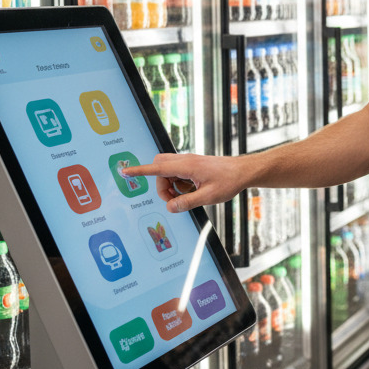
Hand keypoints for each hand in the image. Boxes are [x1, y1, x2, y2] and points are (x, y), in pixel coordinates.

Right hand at [121, 153, 247, 212]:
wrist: (243, 171)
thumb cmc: (229, 181)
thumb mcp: (208, 197)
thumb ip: (187, 203)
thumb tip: (169, 207)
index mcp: (187, 166)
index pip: (157, 168)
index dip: (140, 171)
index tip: (125, 171)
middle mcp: (185, 160)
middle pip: (159, 168)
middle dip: (160, 185)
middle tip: (174, 199)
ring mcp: (188, 162)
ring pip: (167, 171)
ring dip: (170, 186)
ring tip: (187, 196)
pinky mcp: (192, 165)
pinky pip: (176, 173)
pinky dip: (178, 184)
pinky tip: (193, 191)